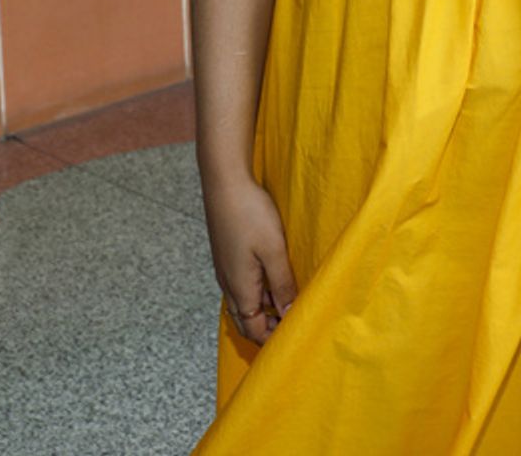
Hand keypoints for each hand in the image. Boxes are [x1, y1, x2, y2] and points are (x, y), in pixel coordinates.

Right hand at [206, 175, 296, 346]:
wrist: (224, 181)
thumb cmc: (249, 213)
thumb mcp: (274, 251)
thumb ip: (282, 285)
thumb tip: (289, 315)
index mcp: (239, 289)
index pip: (254, 331)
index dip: (273, 339)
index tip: (295, 335)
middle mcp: (228, 284)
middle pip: (246, 320)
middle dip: (268, 328)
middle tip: (293, 323)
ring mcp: (226, 268)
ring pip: (244, 301)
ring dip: (264, 307)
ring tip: (289, 299)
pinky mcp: (227, 254)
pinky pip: (242, 284)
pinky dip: (258, 290)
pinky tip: (273, 276)